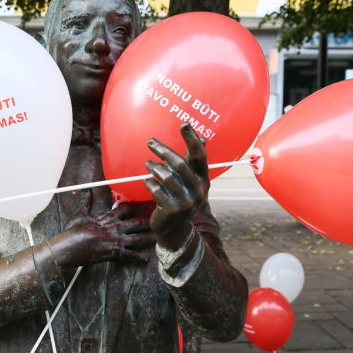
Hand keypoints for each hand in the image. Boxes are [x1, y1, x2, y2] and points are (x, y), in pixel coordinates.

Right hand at [47, 201, 154, 266]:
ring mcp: (116, 240)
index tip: (148, 202)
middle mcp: (115, 227)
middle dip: (149, 220)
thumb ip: (86, 203)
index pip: (126, 208)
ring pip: (137, 238)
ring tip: (158, 238)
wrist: (70, 246)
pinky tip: (145, 260)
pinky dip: (138, 258)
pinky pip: (129, 255)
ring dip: (148, 238)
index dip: (138, 205)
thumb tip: (88, 192)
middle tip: (161, 218)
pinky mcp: (114, 253)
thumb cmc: (73, 230)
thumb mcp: (80, 214)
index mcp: (108, 217)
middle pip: (136, 222)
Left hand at [143, 123, 208, 250]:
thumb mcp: (190, 181)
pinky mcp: (172, 209)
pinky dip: (149, 183)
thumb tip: (202, 138)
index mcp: (203, 180)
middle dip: (163, 150)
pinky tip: (148, 182)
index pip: (200, 156)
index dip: (192, 139)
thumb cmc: (180, 197)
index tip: (184, 124)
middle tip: (150, 142)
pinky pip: (155, 189)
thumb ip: (193, 162)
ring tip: (148, 164)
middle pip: (179, 164)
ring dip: (154, 167)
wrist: (174, 228)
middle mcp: (198, 190)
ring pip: (166, 176)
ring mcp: (186, 201)